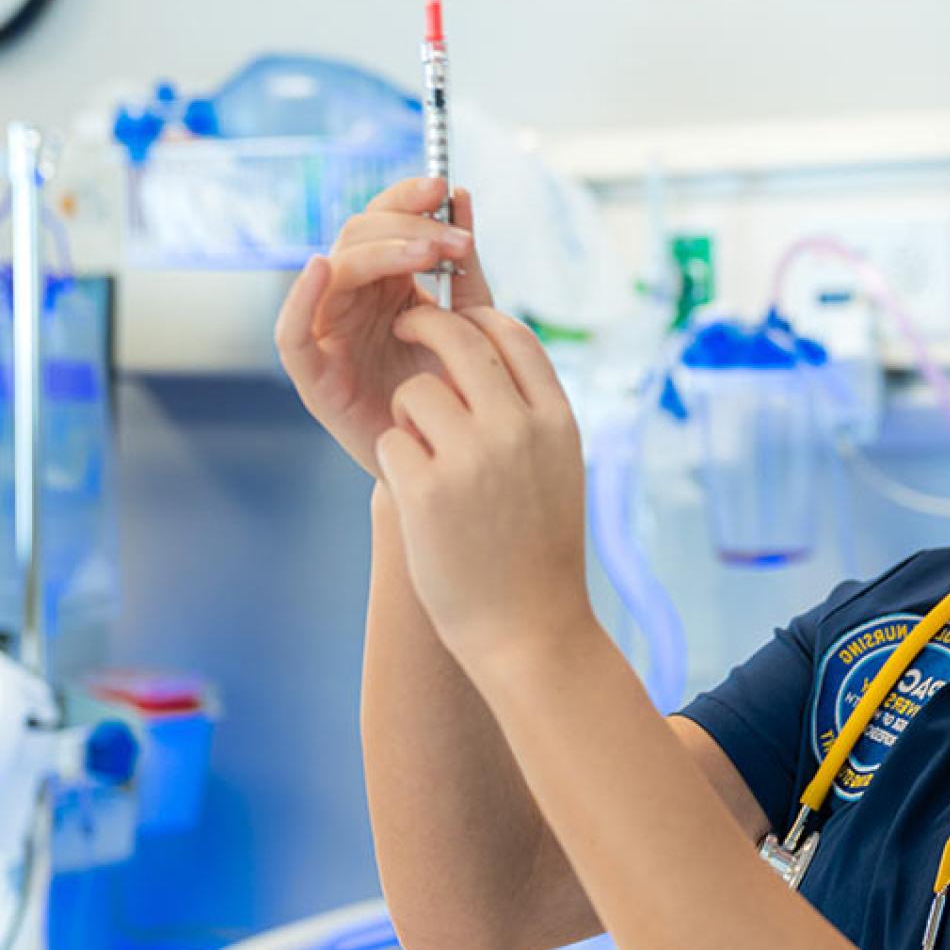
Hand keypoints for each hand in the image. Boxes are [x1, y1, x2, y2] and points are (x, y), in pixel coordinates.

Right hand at [275, 177, 492, 476]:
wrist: (455, 465)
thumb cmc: (460, 394)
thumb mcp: (472, 323)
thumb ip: (465, 266)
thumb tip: (461, 194)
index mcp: (389, 283)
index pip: (385, 221)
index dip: (407, 198)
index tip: (443, 188)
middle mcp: (353, 301)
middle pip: (357, 237)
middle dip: (406, 228)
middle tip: (454, 241)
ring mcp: (329, 335)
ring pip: (332, 272)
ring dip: (378, 253)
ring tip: (426, 254)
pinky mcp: (313, 377)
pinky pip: (290, 333)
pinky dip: (299, 298)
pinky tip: (320, 269)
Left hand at [373, 303, 593, 673]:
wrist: (529, 629)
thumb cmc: (538, 549)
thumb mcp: (557, 468)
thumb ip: (531, 412)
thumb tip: (493, 348)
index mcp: (557, 421)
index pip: (513, 334)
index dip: (477, 319)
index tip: (456, 323)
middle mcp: (519, 429)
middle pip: (459, 340)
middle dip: (424, 325)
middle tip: (402, 325)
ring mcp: (472, 458)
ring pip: (415, 391)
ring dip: (406, 414)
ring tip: (424, 458)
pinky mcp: (426, 490)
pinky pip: (391, 441)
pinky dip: (395, 462)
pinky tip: (417, 497)